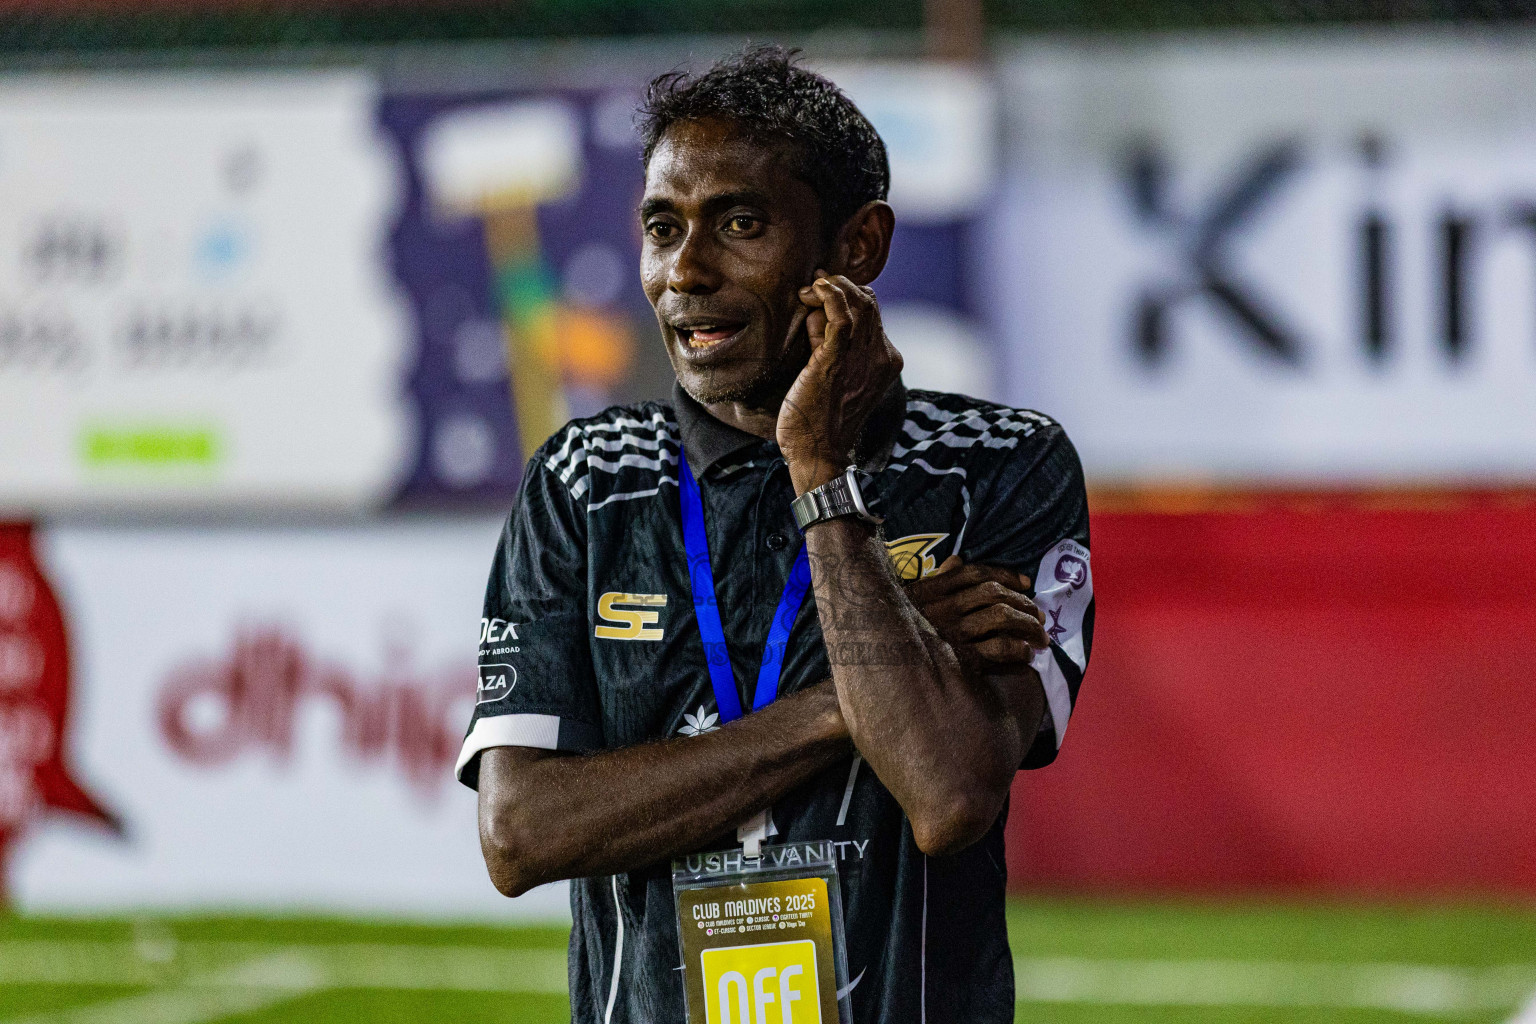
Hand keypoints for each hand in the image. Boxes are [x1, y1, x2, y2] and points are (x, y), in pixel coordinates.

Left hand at [778, 271, 902, 493]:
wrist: (817, 452)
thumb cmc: (820, 419)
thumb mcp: (835, 376)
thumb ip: (831, 345)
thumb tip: (815, 315)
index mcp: (887, 362)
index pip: (875, 314)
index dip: (852, 296)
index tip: (826, 290)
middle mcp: (881, 358)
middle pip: (869, 303)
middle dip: (843, 286)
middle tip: (818, 283)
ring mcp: (861, 358)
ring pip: (858, 304)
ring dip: (834, 287)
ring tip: (813, 286)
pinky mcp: (836, 360)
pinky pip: (840, 316)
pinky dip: (828, 295)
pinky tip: (814, 290)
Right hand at [906, 557, 1049, 675]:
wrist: (883, 663)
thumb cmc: (900, 631)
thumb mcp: (912, 600)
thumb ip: (936, 579)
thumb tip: (956, 561)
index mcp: (933, 590)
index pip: (976, 573)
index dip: (1006, 574)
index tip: (1027, 583)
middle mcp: (945, 607)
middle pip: (995, 594)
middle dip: (1024, 603)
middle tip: (1041, 616)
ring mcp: (953, 632)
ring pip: (1002, 617)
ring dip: (1028, 626)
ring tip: (1041, 637)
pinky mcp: (961, 658)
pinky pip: (998, 649)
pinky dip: (1018, 650)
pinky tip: (1026, 655)